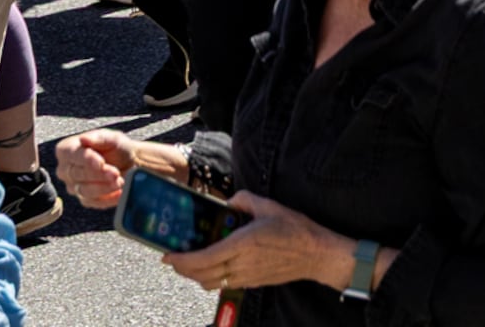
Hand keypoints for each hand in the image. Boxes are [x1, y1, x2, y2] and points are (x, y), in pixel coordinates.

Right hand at [54, 128, 182, 211]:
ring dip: (104, 187)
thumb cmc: (117, 148)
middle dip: (98, 174)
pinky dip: (108, 198)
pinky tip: (120, 192)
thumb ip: (99, 138)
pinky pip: (93, 202)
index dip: (86, 159)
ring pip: (83, 190)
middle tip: (115, 173)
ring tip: (120, 182)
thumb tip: (84, 139)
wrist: (130, 163)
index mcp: (67, 150)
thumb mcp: (112, 138)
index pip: (71, 154)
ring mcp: (73, 186)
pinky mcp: (85, 200)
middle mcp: (65, 170)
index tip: (101, 162)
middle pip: (77, 174)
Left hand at [167, 189, 358, 295]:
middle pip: (200, 275)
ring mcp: (245, 276)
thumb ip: (245, 200)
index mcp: (242, 244)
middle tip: (175, 259)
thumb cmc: (296, 230)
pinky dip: (212, 278)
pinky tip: (215, 267)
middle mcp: (240, 264)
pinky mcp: (252, 283)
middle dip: (183, 269)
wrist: (316, 255)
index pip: (202, 258)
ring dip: (196, 276)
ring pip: (210, 283)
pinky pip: (224, 284)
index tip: (168, 256)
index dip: (181, 260)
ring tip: (192, 264)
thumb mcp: (271, 206)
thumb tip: (230, 201)